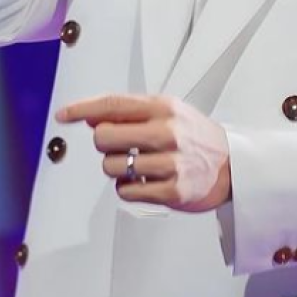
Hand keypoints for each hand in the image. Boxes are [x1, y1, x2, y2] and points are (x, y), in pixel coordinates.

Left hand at [56, 94, 231, 211]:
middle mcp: (167, 132)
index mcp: (163, 107)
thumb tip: (90, 116)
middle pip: (103, 137)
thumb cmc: (194, 136)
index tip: (63, 114)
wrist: (233, 165)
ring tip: (137, 165)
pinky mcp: (172, 191)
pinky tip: (145, 181)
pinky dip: (128, 188)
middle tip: (119, 146)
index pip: (112, 105)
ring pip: (111, 167)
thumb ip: (130, 112)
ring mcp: (170, 162)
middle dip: (103, 143)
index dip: (82, 108)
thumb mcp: (167, 111)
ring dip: (116, 168)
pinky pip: (125, 191)